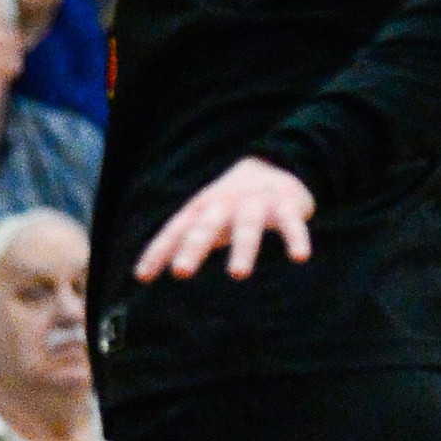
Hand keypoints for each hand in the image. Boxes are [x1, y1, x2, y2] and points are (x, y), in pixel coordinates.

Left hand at [135, 157, 313, 282]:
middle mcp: (225, 204)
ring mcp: (256, 204)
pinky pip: (291, 224)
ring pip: (247, 226)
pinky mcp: (286, 205)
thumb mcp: (203, 217)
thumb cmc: (230, 202)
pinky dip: (295, 239)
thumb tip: (140, 274)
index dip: (158, 251)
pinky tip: (299, 257)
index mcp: (202, 208)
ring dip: (243, 249)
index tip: (142, 276)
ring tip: (238, 274)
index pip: (175, 230)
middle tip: (181, 272)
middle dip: (193, 248)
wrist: (276, 164)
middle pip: (206, 226)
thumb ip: (179, 241)